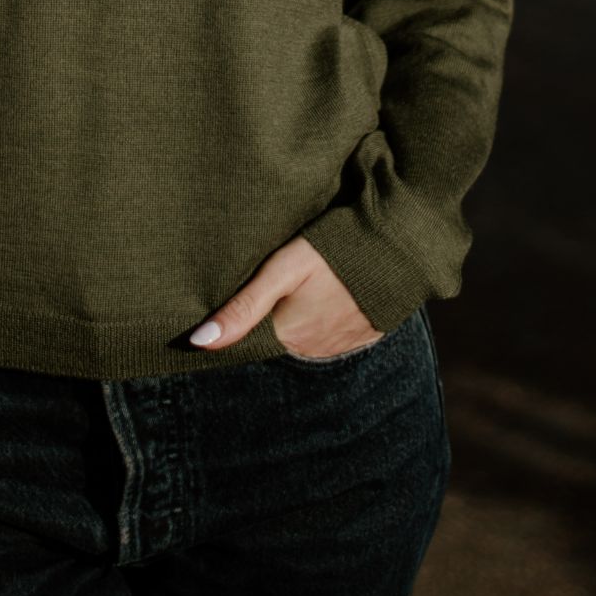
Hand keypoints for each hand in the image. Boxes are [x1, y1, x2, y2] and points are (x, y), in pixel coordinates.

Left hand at [189, 235, 382, 358]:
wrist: (396, 246)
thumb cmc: (332, 251)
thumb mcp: (282, 270)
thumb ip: (243, 307)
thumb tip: (200, 342)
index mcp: (287, 336)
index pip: (249, 338)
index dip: (238, 318)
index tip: (232, 296)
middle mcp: (313, 350)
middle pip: (277, 336)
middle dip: (269, 316)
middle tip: (269, 283)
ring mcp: (341, 345)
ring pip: (304, 334)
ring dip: (298, 316)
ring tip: (299, 286)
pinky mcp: (364, 335)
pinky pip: (332, 331)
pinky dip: (324, 316)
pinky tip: (325, 292)